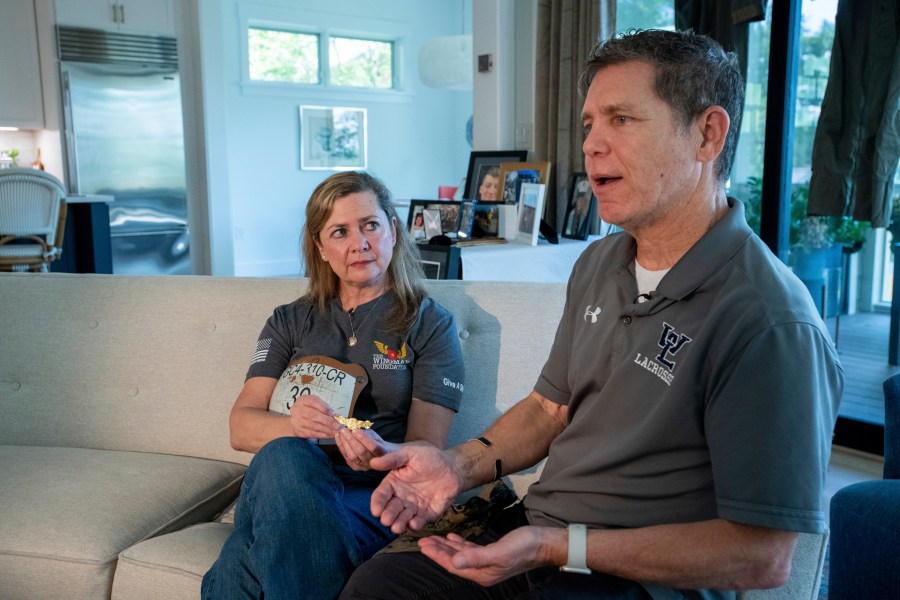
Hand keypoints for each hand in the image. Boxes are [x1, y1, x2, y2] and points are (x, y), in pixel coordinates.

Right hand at [288, 394, 339, 439]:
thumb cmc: (309, 409)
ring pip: (313, 426)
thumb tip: (337, 416)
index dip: (324, 408)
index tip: (334, 413)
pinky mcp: (299, 431)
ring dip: (327, 430)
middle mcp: (298, 410)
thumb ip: (325, 407)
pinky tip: (330, 435)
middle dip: (327, 421)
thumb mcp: (316, 403)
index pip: (313, 402)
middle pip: (313, 415)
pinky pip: (312, 434)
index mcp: (303, 400)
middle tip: (337, 425)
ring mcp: (297, 421)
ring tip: (336, 431)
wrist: (295, 419)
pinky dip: (323, 435)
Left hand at [335, 427, 396, 470]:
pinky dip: (341, 447)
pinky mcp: (356, 467)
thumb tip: (353, 427)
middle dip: (351, 440)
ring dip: (345, 443)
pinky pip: (347, 458)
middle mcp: (374, 462)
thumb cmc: (376, 442)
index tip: (355, 430)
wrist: (380, 456)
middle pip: (361, 452)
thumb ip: (365, 432)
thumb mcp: (374, 435)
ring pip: (353, 456)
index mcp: (382, 451)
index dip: (363, 438)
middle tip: (344, 430)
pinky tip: (338, 438)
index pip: (373, 446)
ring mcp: (364, 466)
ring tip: (341, 433)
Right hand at [368, 443, 463, 533]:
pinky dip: (416, 524)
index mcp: (394, 483)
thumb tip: (373, 462)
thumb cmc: (430, 458)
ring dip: (399, 524)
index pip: (381, 495)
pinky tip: (414, 524)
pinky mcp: (427, 514)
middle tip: (386, 521)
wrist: (453, 468)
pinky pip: (419, 521)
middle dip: (387, 516)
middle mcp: (401, 498)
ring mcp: (414, 507)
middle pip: (390, 509)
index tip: (376, 511)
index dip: (377, 503)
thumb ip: (393, 459)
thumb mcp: (410, 454)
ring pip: (402, 518)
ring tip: (397, 528)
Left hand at [418, 526, 550, 586]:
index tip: (423, 546)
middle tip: (422, 541)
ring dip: (446, 547)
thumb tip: (453, 563)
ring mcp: (487, 563)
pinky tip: (452, 537)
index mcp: (482, 573)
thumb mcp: (498, 552)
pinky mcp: (492, 553)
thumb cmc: (522, 547)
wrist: (543, 544)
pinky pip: (470, 550)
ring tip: (432, 538)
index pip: (453, 566)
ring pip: (460, 555)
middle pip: (454, 561)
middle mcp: (482, 571)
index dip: (437, 556)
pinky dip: (460, 544)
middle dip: (438, 551)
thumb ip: (475, 557)